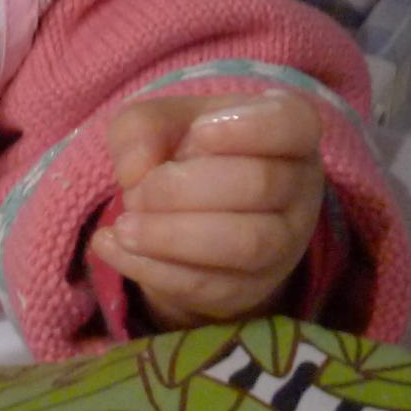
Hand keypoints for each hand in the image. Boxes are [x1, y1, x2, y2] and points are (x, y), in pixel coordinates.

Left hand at [88, 89, 324, 330]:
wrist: (188, 212)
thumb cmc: (185, 149)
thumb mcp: (158, 121)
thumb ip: (143, 128)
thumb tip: (136, 172)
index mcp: (288, 129)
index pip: (294, 123)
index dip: (249, 128)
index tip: (198, 131)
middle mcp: (299, 187)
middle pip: (260, 184)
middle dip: (184, 188)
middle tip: (135, 192)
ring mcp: (284, 245)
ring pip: (246, 244)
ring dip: (172, 236)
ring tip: (122, 227)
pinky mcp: (252, 289)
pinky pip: (212, 286)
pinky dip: (153, 269)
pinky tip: (112, 247)